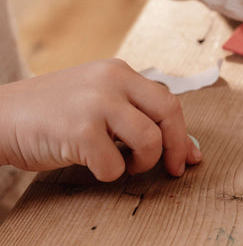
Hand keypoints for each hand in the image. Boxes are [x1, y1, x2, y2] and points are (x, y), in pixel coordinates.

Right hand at [0, 59, 201, 179]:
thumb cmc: (49, 116)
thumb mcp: (94, 99)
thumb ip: (132, 114)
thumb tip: (182, 148)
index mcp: (118, 71)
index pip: (168, 100)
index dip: (183, 133)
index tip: (189, 157)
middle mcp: (111, 80)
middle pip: (169, 113)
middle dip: (178, 146)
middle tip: (173, 170)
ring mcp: (96, 104)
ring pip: (149, 140)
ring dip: (142, 163)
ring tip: (124, 164)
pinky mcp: (80, 130)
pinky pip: (115, 165)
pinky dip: (108, 175)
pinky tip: (91, 165)